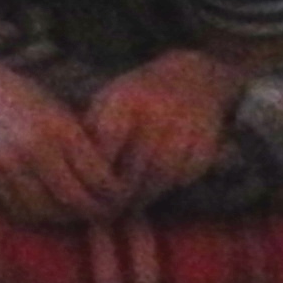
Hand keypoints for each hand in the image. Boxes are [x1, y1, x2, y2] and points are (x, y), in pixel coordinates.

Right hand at [0, 70, 127, 225]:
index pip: (97, 176)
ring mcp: (9, 162)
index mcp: (59, 128)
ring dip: (66, 217)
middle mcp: (33, 147)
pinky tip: (49, 209)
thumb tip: (111, 185)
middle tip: (104, 212)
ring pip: (47, 210)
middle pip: (74, 198)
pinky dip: (38, 215)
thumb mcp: (62, 114)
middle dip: (93, 210)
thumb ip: (84, 147)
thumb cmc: (29, 100)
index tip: (120, 195)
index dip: (113, 192)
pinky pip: (21, 208)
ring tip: (77, 214)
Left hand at [83, 50, 243, 204]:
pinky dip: (171, 184)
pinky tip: (160, 186)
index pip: (108, 140)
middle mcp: (157, 110)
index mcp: (125, 98)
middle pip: (136, 163)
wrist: (193, 78)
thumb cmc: (137, 96)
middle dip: (123, 189)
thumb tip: (76, 172)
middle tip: (113, 205)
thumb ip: (92, 131)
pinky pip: (186, 174)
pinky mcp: (205, 142)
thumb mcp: (108, 101)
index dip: (100, 167)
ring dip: (147, 193)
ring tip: (134, 202)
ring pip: (162, 174)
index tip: (93, 183)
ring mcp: (185, 126)